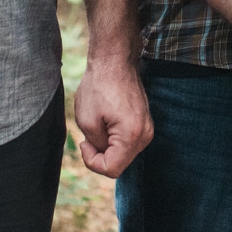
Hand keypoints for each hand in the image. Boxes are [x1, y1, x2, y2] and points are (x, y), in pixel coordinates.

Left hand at [73, 56, 152, 177]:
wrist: (114, 61)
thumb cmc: (99, 86)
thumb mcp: (87, 121)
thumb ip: (96, 146)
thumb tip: (104, 154)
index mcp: (132, 136)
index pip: (112, 169)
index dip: (92, 162)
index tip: (84, 142)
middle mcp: (145, 135)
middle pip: (119, 163)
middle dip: (100, 154)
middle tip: (88, 135)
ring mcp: (147, 128)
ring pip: (123, 154)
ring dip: (106, 145)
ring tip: (98, 124)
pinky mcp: (144, 122)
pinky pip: (127, 142)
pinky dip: (113, 138)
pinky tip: (106, 121)